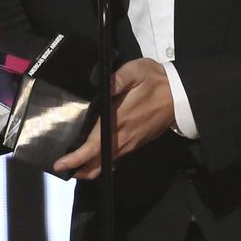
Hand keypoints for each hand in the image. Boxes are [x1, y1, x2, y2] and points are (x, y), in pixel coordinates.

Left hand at [54, 58, 175, 178]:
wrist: (181, 94)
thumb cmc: (156, 81)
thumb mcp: (136, 71)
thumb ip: (117, 79)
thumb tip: (100, 86)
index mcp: (118, 120)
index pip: (94, 146)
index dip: (76, 158)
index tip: (60, 165)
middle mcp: (123, 137)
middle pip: (97, 163)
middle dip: (79, 169)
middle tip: (61, 168)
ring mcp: (131, 142)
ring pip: (106, 163)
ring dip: (89, 166)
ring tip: (73, 162)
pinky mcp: (137, 142)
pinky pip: (116, 157)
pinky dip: (101, 160)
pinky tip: (94, 153)